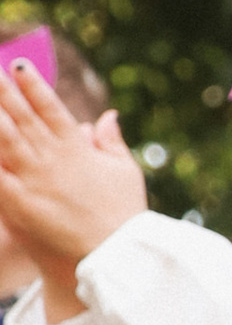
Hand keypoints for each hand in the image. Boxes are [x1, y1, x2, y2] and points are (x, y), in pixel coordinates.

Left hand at [0, 64, 146, 304]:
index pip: (50, 107)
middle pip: (20, 116)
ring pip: (3, 138)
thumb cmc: (123, 218)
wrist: (111, 259)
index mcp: (78, 148)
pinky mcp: (17, 202)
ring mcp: (32, 178)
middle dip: (2, 91)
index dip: (32, 84)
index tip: (18, 65)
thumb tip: (107, 114)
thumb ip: (113, 142)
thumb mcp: (126, 174)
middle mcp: (52, 157)